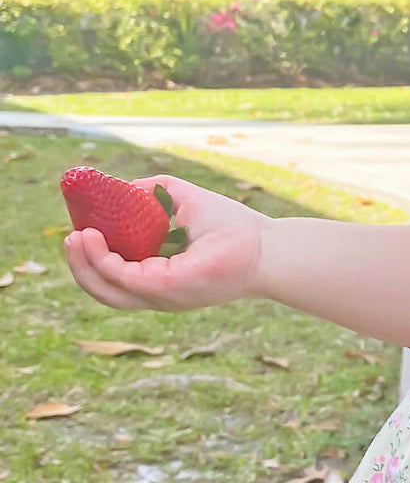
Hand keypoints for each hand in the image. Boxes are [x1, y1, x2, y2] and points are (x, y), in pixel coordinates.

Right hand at [63, 175, 270, 311]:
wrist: (266, 247)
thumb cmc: (231, 227)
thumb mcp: (180, 201)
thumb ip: (150, 194)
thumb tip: (122, 187)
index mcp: (160, 276)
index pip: (115, 277)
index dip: (91, 257)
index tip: (80, 228)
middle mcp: (159, 292)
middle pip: (104, 290)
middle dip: (79, 264)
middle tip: (70, 235)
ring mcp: (163, 295)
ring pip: (107, 290)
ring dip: (83, 263)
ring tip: (76, 234)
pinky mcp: (169, 288)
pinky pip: (123, 278)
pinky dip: (102, 260)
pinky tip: (92, 236)